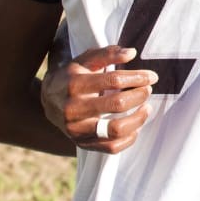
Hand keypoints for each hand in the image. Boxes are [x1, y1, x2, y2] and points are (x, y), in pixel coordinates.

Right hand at [40, 44, 155, 153]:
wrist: (48, 100)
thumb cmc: (73, 77)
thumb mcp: (85, 60)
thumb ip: (107, 53)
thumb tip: (131, 53)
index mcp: (75, 85)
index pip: (113, 80)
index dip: (137, 77)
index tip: (151, 76)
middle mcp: (73, 109)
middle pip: (117, 104)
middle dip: (140, 95)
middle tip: (147, 90)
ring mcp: (76, 129)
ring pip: (116, 130)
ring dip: (139, 118)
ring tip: (146, 107)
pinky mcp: (82, 144)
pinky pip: (112, 147)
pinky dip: (130, 137)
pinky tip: (135, 126)